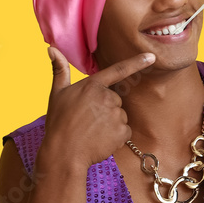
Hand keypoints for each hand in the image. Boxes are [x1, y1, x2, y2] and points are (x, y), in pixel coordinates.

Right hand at [42, 46, 154, 167]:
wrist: (63, 154)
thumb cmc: (58, 123)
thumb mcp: (56, 94)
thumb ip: (59, 70)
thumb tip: (51, 48)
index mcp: (92, 85)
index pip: (118, 70)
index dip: (137, 62)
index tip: (152, 56)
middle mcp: (107, 97)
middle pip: (115, 100)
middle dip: (105, 109)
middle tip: (88, 121)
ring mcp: (116, 114)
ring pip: (120, 116)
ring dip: (110, 123)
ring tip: (92, 131)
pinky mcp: (122, 131)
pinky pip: (124, 131)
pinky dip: (115, 137)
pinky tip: (100, 140)